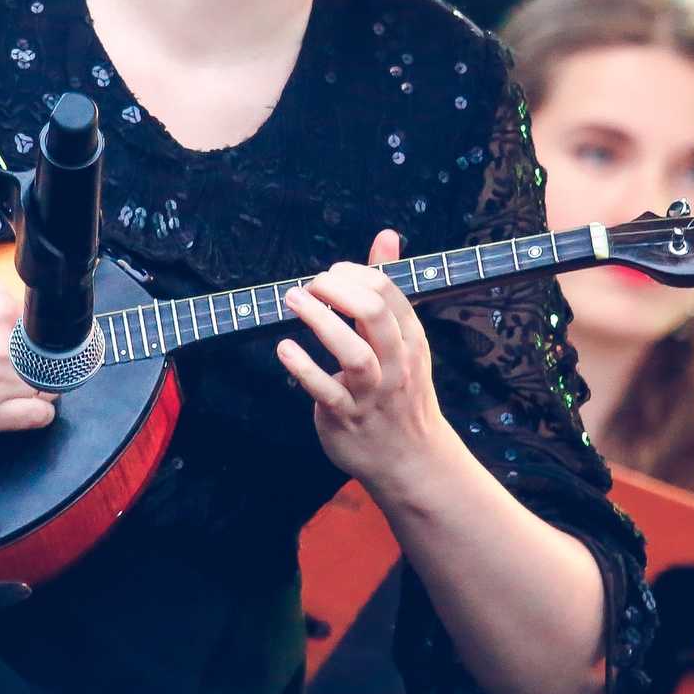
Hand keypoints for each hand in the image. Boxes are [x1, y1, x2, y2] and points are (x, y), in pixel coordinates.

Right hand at [0, 278, 54, 441]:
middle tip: (13, 373)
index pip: (42, 326)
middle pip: (49, 358)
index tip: (29, 350)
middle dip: (37, 366)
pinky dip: (36, 415)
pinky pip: (39, 417)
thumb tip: (15, 307)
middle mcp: (1, 341)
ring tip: (7, 393)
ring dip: (35, 391)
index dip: (36, 341)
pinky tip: (15, 412)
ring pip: (48, 388)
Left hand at [277, 230, 455, 491]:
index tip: (329, 275)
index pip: (387, 289)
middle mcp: (396, 363)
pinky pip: (326, 391)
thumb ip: (389, 286)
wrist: (409, 458)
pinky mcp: (347, 417)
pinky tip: (283, 349)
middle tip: (309, 286)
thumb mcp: (404, 338)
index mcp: (410, 337)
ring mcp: (373, 392)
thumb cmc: (400, 388)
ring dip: (318, 321)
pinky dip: (302, 367)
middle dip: (335, 290)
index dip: (352, 273)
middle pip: (374, 313)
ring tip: (292, 300)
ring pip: (353, 352)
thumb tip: (386, 235)